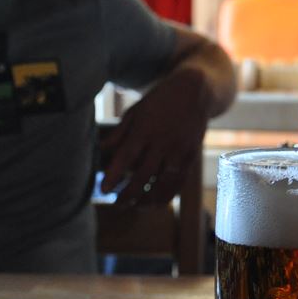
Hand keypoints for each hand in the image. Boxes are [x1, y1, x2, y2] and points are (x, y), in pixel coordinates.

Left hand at [100, 69, 211, 206]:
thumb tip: (102, 149)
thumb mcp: (136, 111)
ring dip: (148, 199)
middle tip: (117, 204)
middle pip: (143, 175)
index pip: (126, 157)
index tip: (104, 189)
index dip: (114, 175)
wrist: (195, 91)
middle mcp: (163, 142)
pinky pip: (179, 182)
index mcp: (145, 129)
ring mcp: (179, 150)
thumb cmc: (160, 100)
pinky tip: (157, 202)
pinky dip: (167, 195)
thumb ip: (119, 133)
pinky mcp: (191, 156)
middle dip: (128, 193)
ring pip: (163, 183)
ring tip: (136, 207)